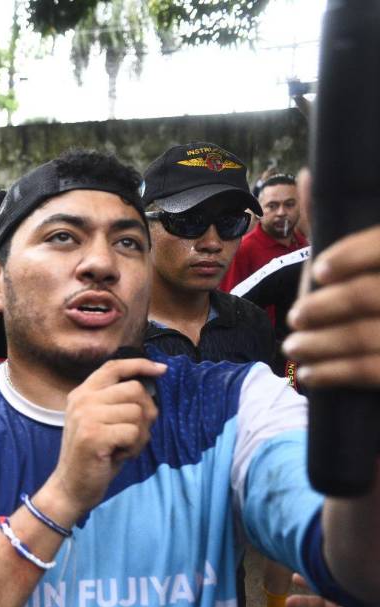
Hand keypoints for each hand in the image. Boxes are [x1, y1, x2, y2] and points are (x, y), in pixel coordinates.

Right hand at [41, 358, 166, 521]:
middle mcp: (82, 400)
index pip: (114, 367)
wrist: (71, 487)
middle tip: (133, 434)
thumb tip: (149, 384)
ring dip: (140, 435)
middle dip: (145, 413)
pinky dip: (134, 447)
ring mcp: (85, 416)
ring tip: (123, 447)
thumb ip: (116, 401)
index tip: (161, 370)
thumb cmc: (94, 455)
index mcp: (82, 393)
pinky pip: (134, 432)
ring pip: (138, 412)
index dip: (140, 365)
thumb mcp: (100, 421)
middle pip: (135, 389)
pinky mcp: (93, 435)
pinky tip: (119, 455)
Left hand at [283, 223, 379, 387]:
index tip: (320, 270)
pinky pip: (372, 371)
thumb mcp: (357, 258)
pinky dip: (334, 373)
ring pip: (367, 336)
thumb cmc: (367, 296)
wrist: (377, 345)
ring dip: (320, 344)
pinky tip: (310, 373)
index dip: (354, 254)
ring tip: (293, 346)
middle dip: (324, 308)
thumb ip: (334, 222)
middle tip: (295, 318)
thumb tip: (308, 175)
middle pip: (370, 294)